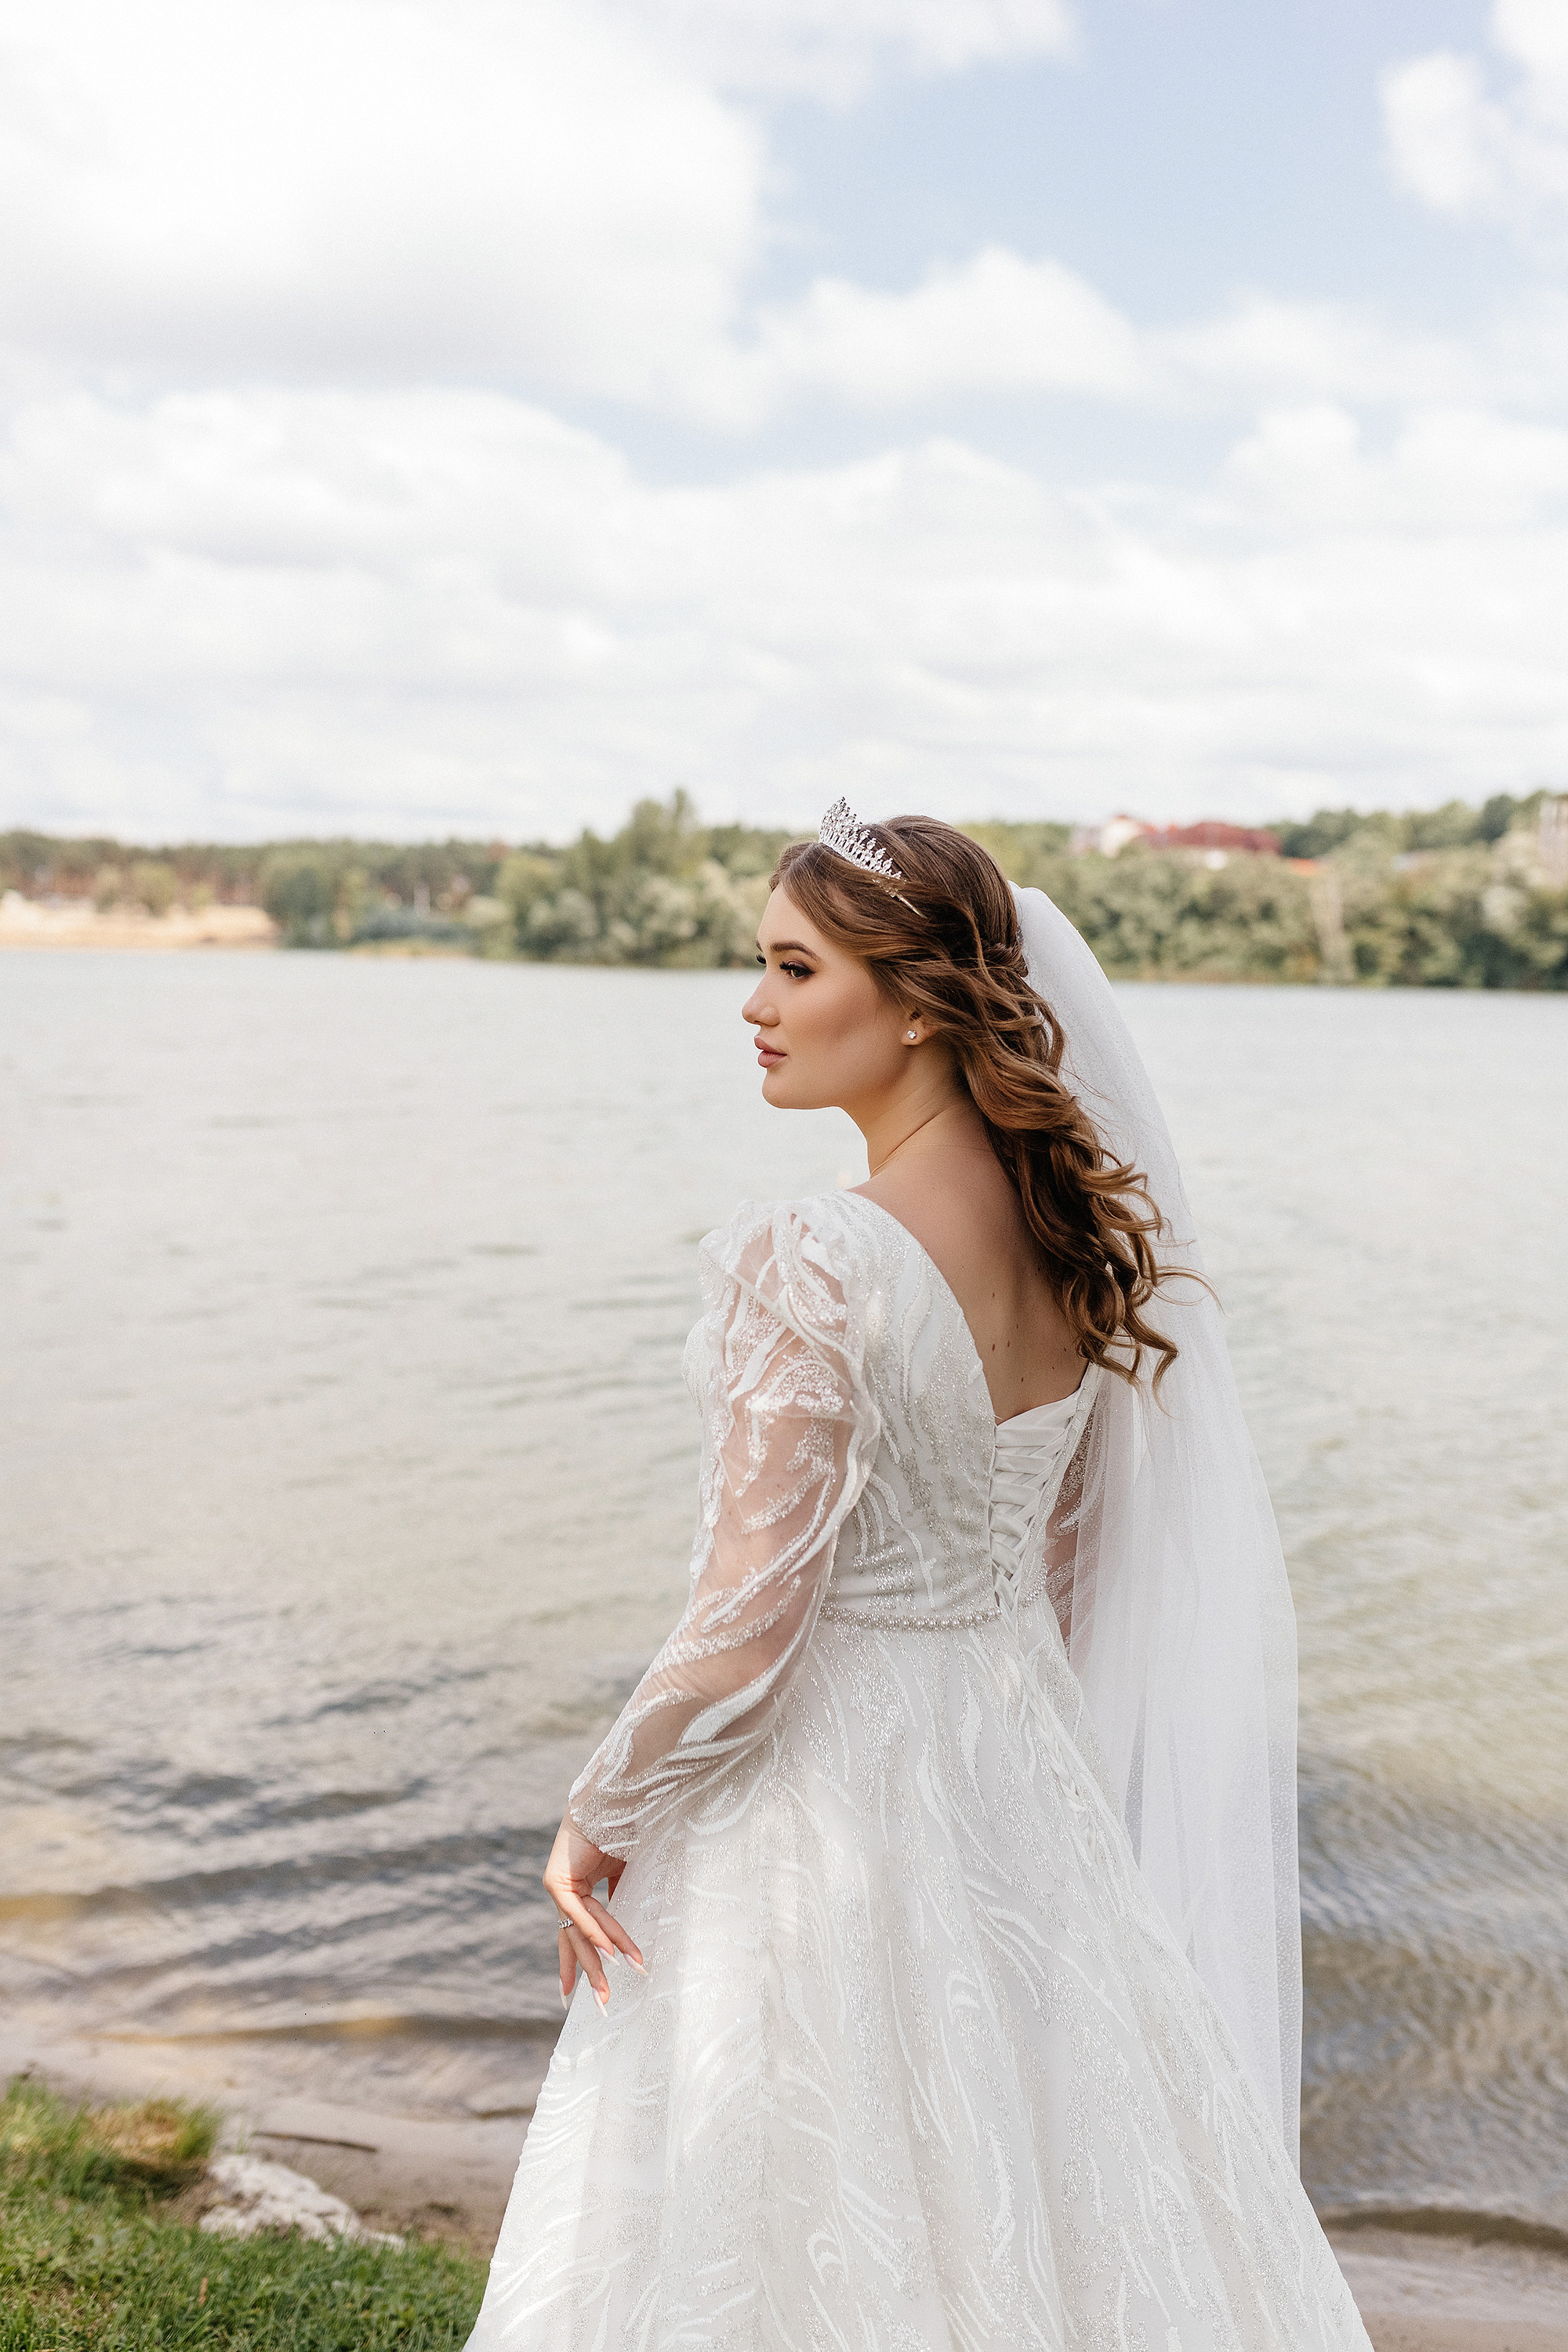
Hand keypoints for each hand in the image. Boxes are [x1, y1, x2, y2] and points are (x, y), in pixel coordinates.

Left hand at [543, 1812, 642, 2009]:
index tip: (579, 1992)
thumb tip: (624, 1927)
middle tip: (601, 2004)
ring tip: (609, 1988)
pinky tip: (608, 1953)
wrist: (612, 1800)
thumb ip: (620, 1897)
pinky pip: (578, 1914)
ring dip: (599, 1959)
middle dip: (590, 1973)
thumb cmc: (620, 1828)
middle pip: (577, 1940)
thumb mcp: (624, 1872)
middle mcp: (564, 1890)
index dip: (582, 1961)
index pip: (579, 1932)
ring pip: (579, 1933)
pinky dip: (594, 1932)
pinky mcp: (556, 1881)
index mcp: (578, 1887)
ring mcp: (558, 1887)